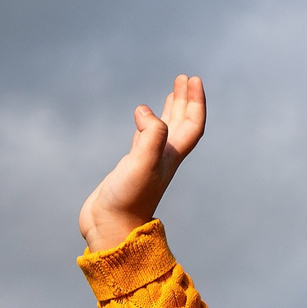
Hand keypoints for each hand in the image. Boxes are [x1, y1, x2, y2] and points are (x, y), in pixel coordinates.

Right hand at [78, 74, 204, 252]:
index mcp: (171, 156)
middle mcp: (163, 158)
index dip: (196, 101)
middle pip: (182, 123)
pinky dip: (146, 124)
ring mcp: (147, 163)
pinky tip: (142, 117)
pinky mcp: (131, 168)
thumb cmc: (128, 201)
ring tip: (172, 91)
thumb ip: (150, 136)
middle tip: (184, 78)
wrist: (110, 229)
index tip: (192, 79)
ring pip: (164, 130)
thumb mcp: (142, 164)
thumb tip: (146, 112)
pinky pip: (144, 139)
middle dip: (185, 100)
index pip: (192, 124)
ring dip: (170, 110)